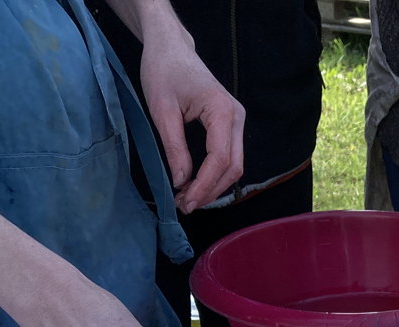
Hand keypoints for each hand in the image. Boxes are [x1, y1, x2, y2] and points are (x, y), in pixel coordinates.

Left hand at [138, 15, 244, 212]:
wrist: (171, 49)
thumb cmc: (163, 72)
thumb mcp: (162, 110)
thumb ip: (174, 148)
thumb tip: (180, 182)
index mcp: (222, 111)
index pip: (220, 158)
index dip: (204, 184)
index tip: (184, 200)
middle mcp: (237, 118)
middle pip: (233, 167)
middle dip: (210, 190)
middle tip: (185, 205)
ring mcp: (237, 122)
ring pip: (234, 165)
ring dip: (213, 186)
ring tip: (188, 198)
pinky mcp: (230, 125)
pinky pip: (228, 157)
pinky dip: (214, 174)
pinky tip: (196, 183)